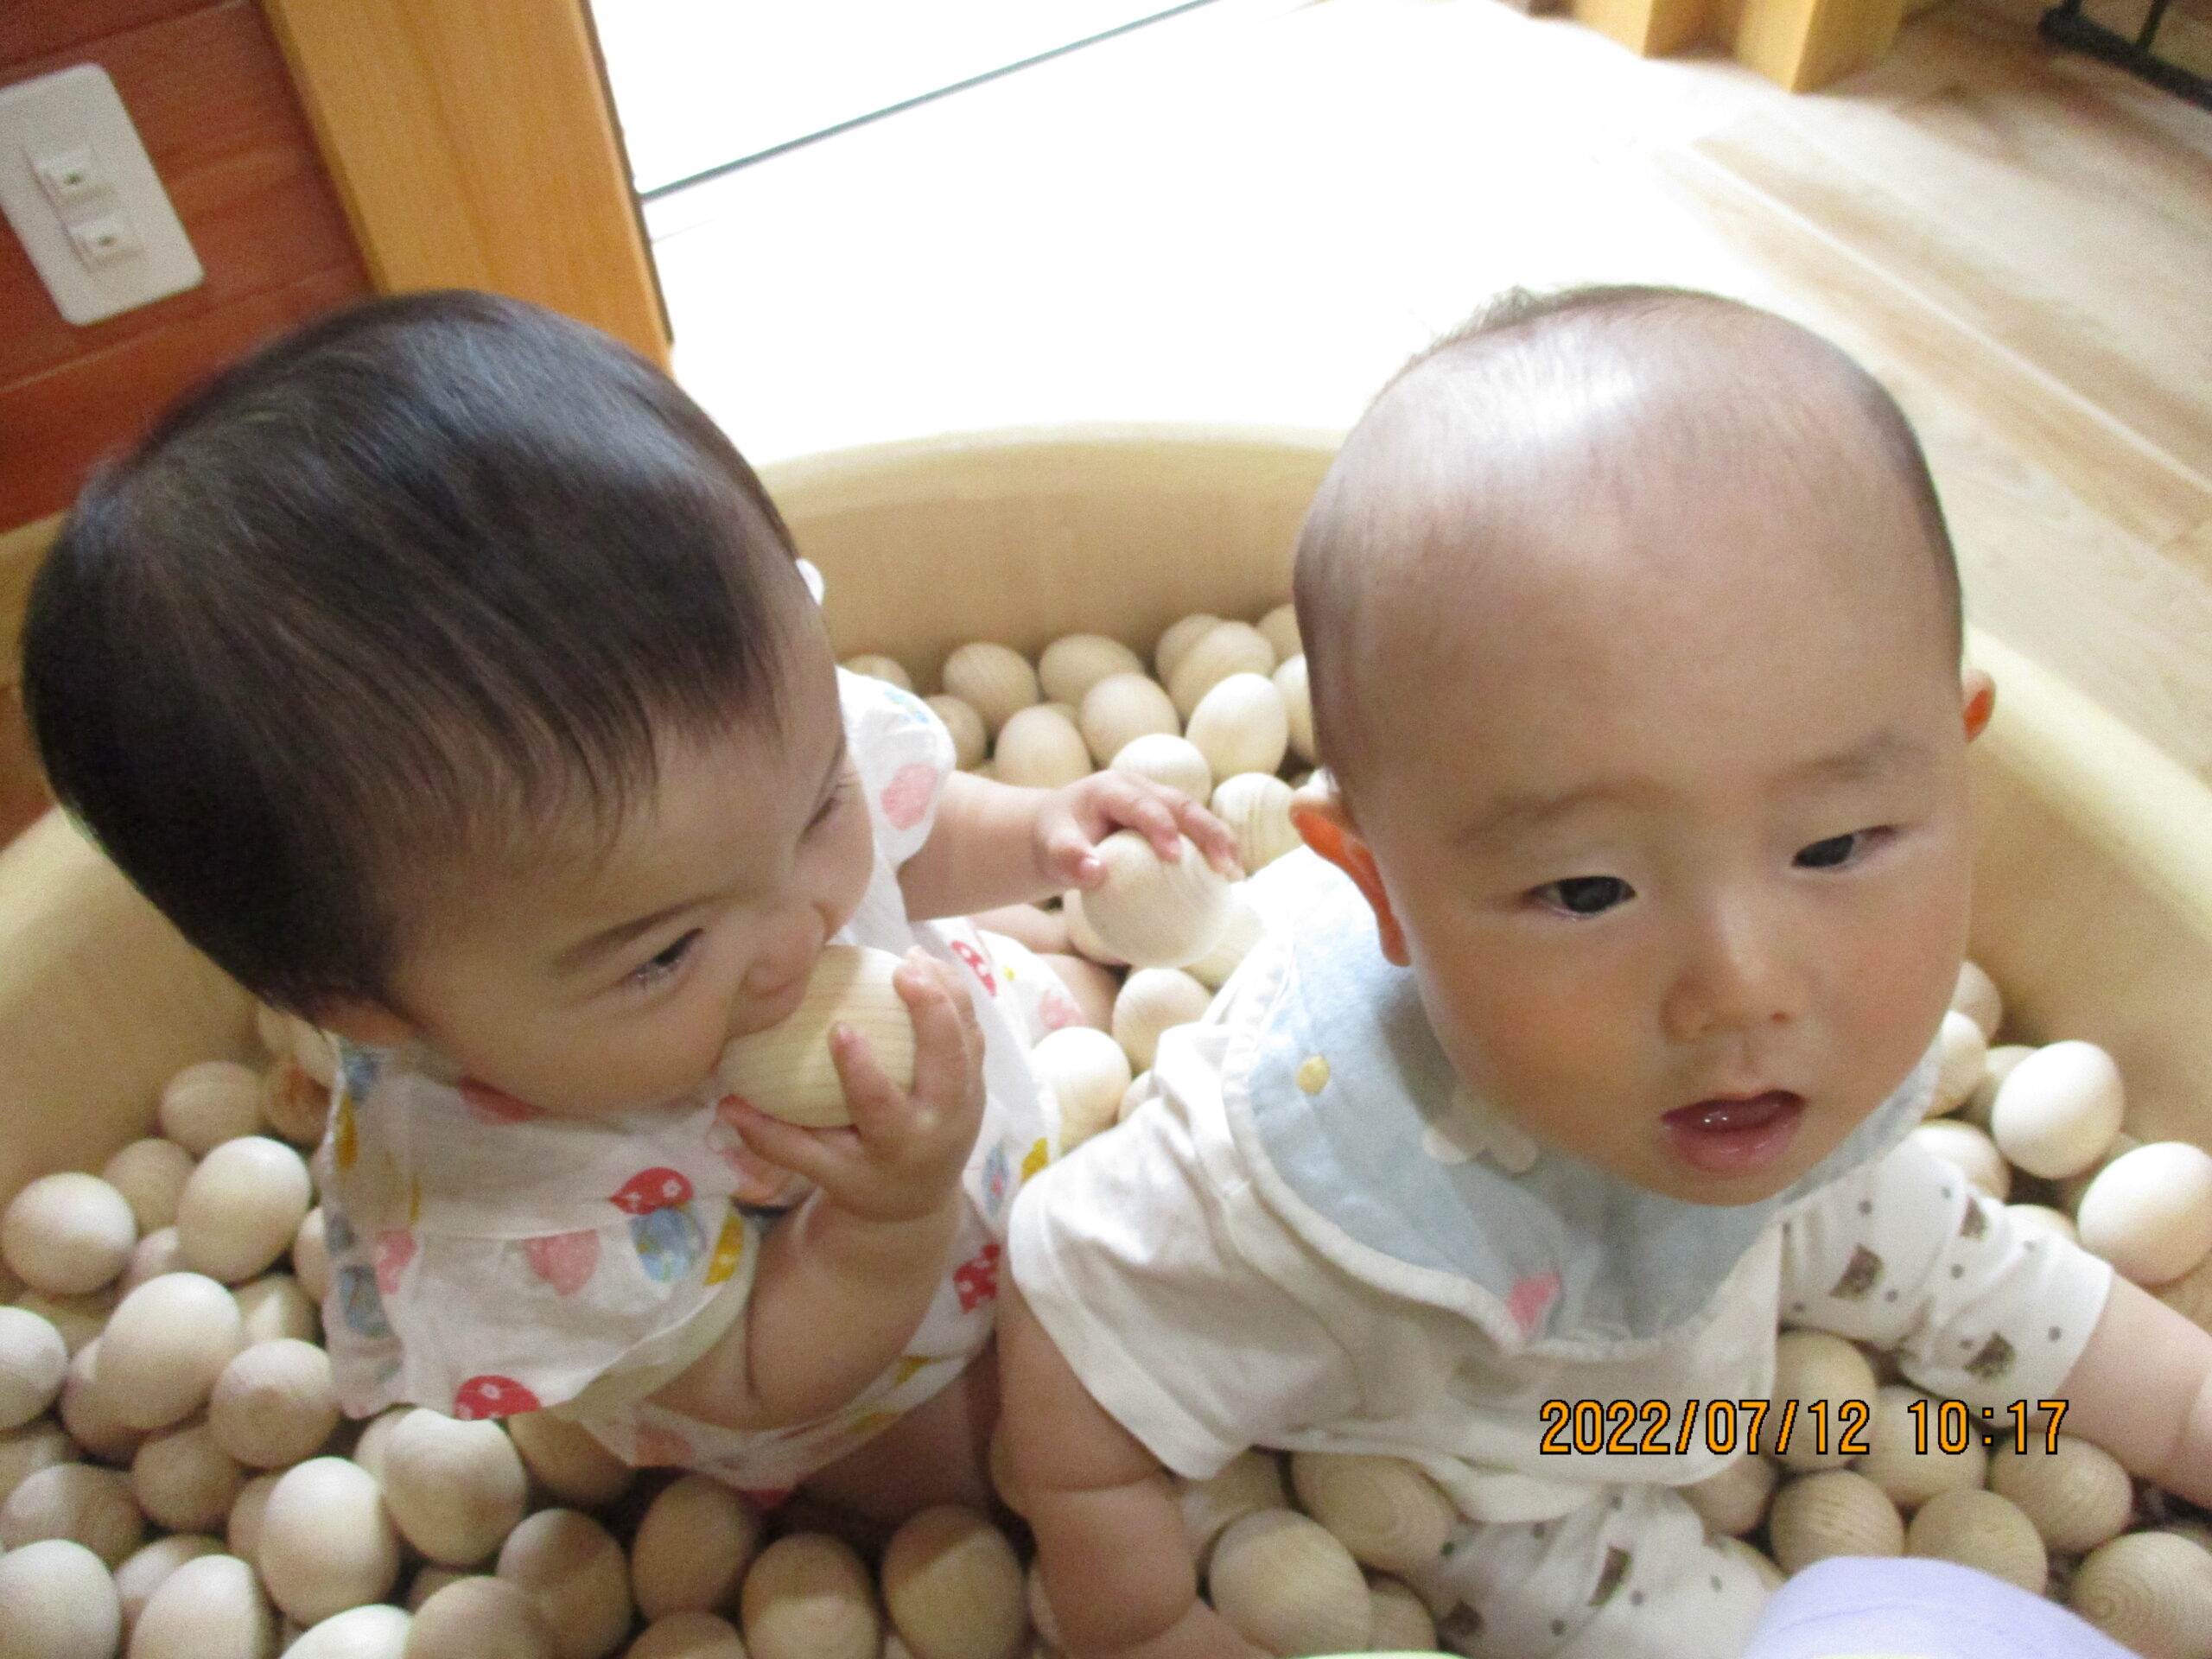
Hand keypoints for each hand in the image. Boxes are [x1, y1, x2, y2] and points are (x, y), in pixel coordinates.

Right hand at [722, 950, 984, 1225]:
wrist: (919, 1200)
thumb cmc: (861, 1178)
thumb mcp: (819, 1170)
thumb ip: (775, 1139)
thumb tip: (724, 1103)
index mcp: (900, 1147)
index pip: (882, 1106)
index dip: (862, 1069)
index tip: (839, 1028)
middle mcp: (942, 1122)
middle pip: (948, 1063)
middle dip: (932, 1013)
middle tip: (902, 970)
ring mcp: (968, 1100)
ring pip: (968, 1041)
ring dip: (949, 993)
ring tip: (914, 956)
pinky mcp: (979, 1082)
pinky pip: (973, 1031)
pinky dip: (956, 996)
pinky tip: (928, 964)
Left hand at [1036, 771, 1241, 890]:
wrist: (1058, 830)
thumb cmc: (1055, 841)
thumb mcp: (1051, 850)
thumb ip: (1068, 858)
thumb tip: (1096, 873)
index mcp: (1112, 789)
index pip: (1142, 804)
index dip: (1161, 827)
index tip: (1174, 857)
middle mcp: (1140, 788)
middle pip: (1182, 804)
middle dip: (1207, 832)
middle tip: (1223, 867)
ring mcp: (1157, 800)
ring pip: (1196, 814)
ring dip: (1220, 841)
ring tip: (1236, 875)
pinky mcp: (1167, 816)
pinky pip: (1195, 831)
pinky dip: (1214, 850)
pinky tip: (1229, 880)